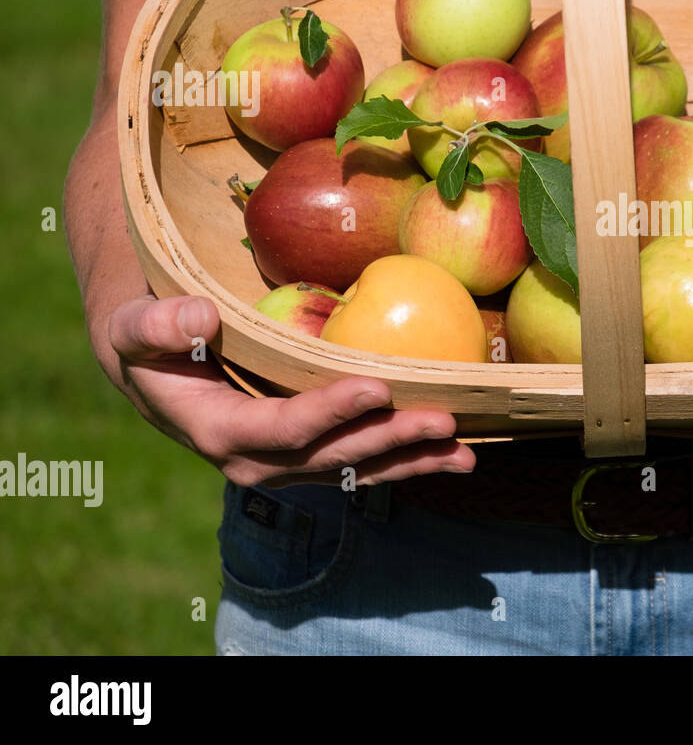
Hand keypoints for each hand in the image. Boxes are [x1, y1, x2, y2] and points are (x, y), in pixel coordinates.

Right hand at [105, 293, 475, 487]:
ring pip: (361, 467)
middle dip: (392, 440)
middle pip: (337, 456)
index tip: (376, 387)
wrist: (156, 374)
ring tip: (466, 451)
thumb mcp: (134, 329)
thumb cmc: (148, 343)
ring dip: (414, 460)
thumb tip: (197, 316)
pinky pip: (367, 460)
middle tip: (444, 419)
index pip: (285, 429)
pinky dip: (410, 457)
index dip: (330, 412)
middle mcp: (261, 462)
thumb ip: (156, 326)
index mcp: (221, 434)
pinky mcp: (314, 455)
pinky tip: (454, 450)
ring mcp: (291, 465)